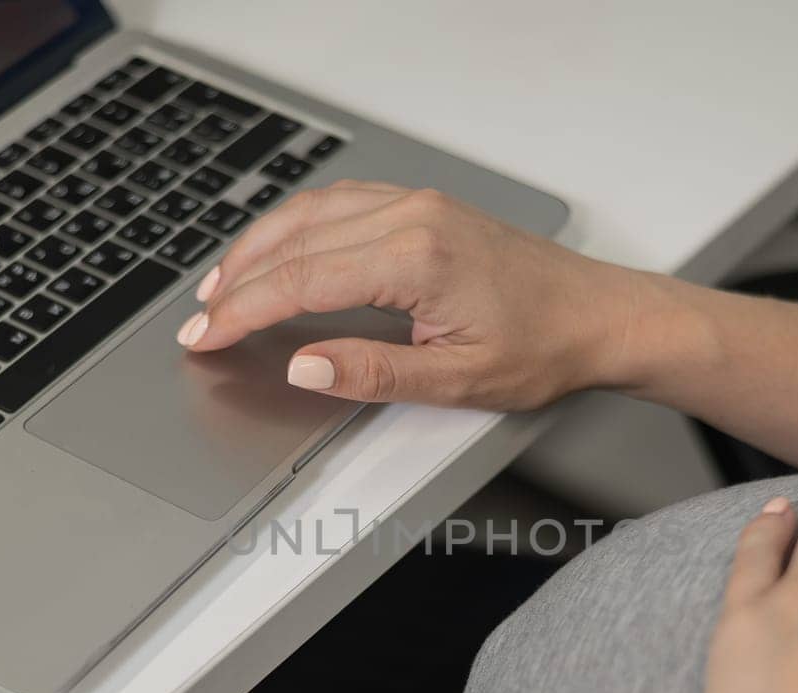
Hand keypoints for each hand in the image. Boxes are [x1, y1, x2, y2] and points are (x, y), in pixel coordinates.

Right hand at [178, 181, 647, 408]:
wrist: (598, 316)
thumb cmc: (543, 348)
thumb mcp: (456, 381)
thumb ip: (372, 374)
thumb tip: (303, 368)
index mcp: (415, 259)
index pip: (302, 281)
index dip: (243, 312)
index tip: (205, 337)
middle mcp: (411, 218)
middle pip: (296, 242)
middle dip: (238, 282)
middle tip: (199, 322)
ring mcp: (417, 206)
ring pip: (312, 214)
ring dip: (259, 247)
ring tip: (221, 286)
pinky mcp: (424, 209)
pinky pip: (341, 206)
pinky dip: (296, 227)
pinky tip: (278, 249)